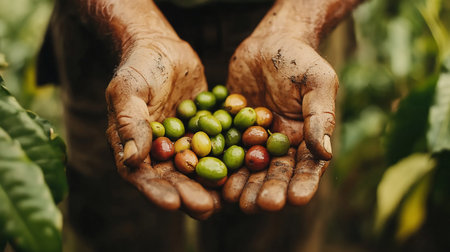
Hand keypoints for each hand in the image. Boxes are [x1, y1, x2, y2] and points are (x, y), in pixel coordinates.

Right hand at [106, 36, 219, 218]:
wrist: (164, 48)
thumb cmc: (139, 66)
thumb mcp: (128, 91)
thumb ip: (129, 123)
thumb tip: (132, 161)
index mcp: (136, 147)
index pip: (143, 176)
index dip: (156, 191)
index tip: (172, 203)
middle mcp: (162, 151)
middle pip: (174, 180)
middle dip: (189, 195)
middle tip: (206, 207)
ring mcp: (186, 143)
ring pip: (199, 170)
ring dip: (211, 186)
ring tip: (226, 200)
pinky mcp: (208, 132)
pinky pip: (219, 149)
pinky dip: (229, 160)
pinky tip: (244, 171)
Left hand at [223, 31, 337, 212]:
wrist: (268, 42)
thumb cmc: (299, 59)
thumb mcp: (317, 82)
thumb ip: (320, 116)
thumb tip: (326, 154)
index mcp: (304, 138)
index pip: (307, 166)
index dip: (304, 183)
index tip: (298, 199)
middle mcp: (279, 145)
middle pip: (275, 174)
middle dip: (270, 190)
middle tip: (263, 205)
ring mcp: (253, 140)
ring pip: (250, 169)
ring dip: (245, 186)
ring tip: (238, 200)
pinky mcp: (231, 131)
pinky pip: (225, 151)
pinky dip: (221, 165)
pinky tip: (216, 179)